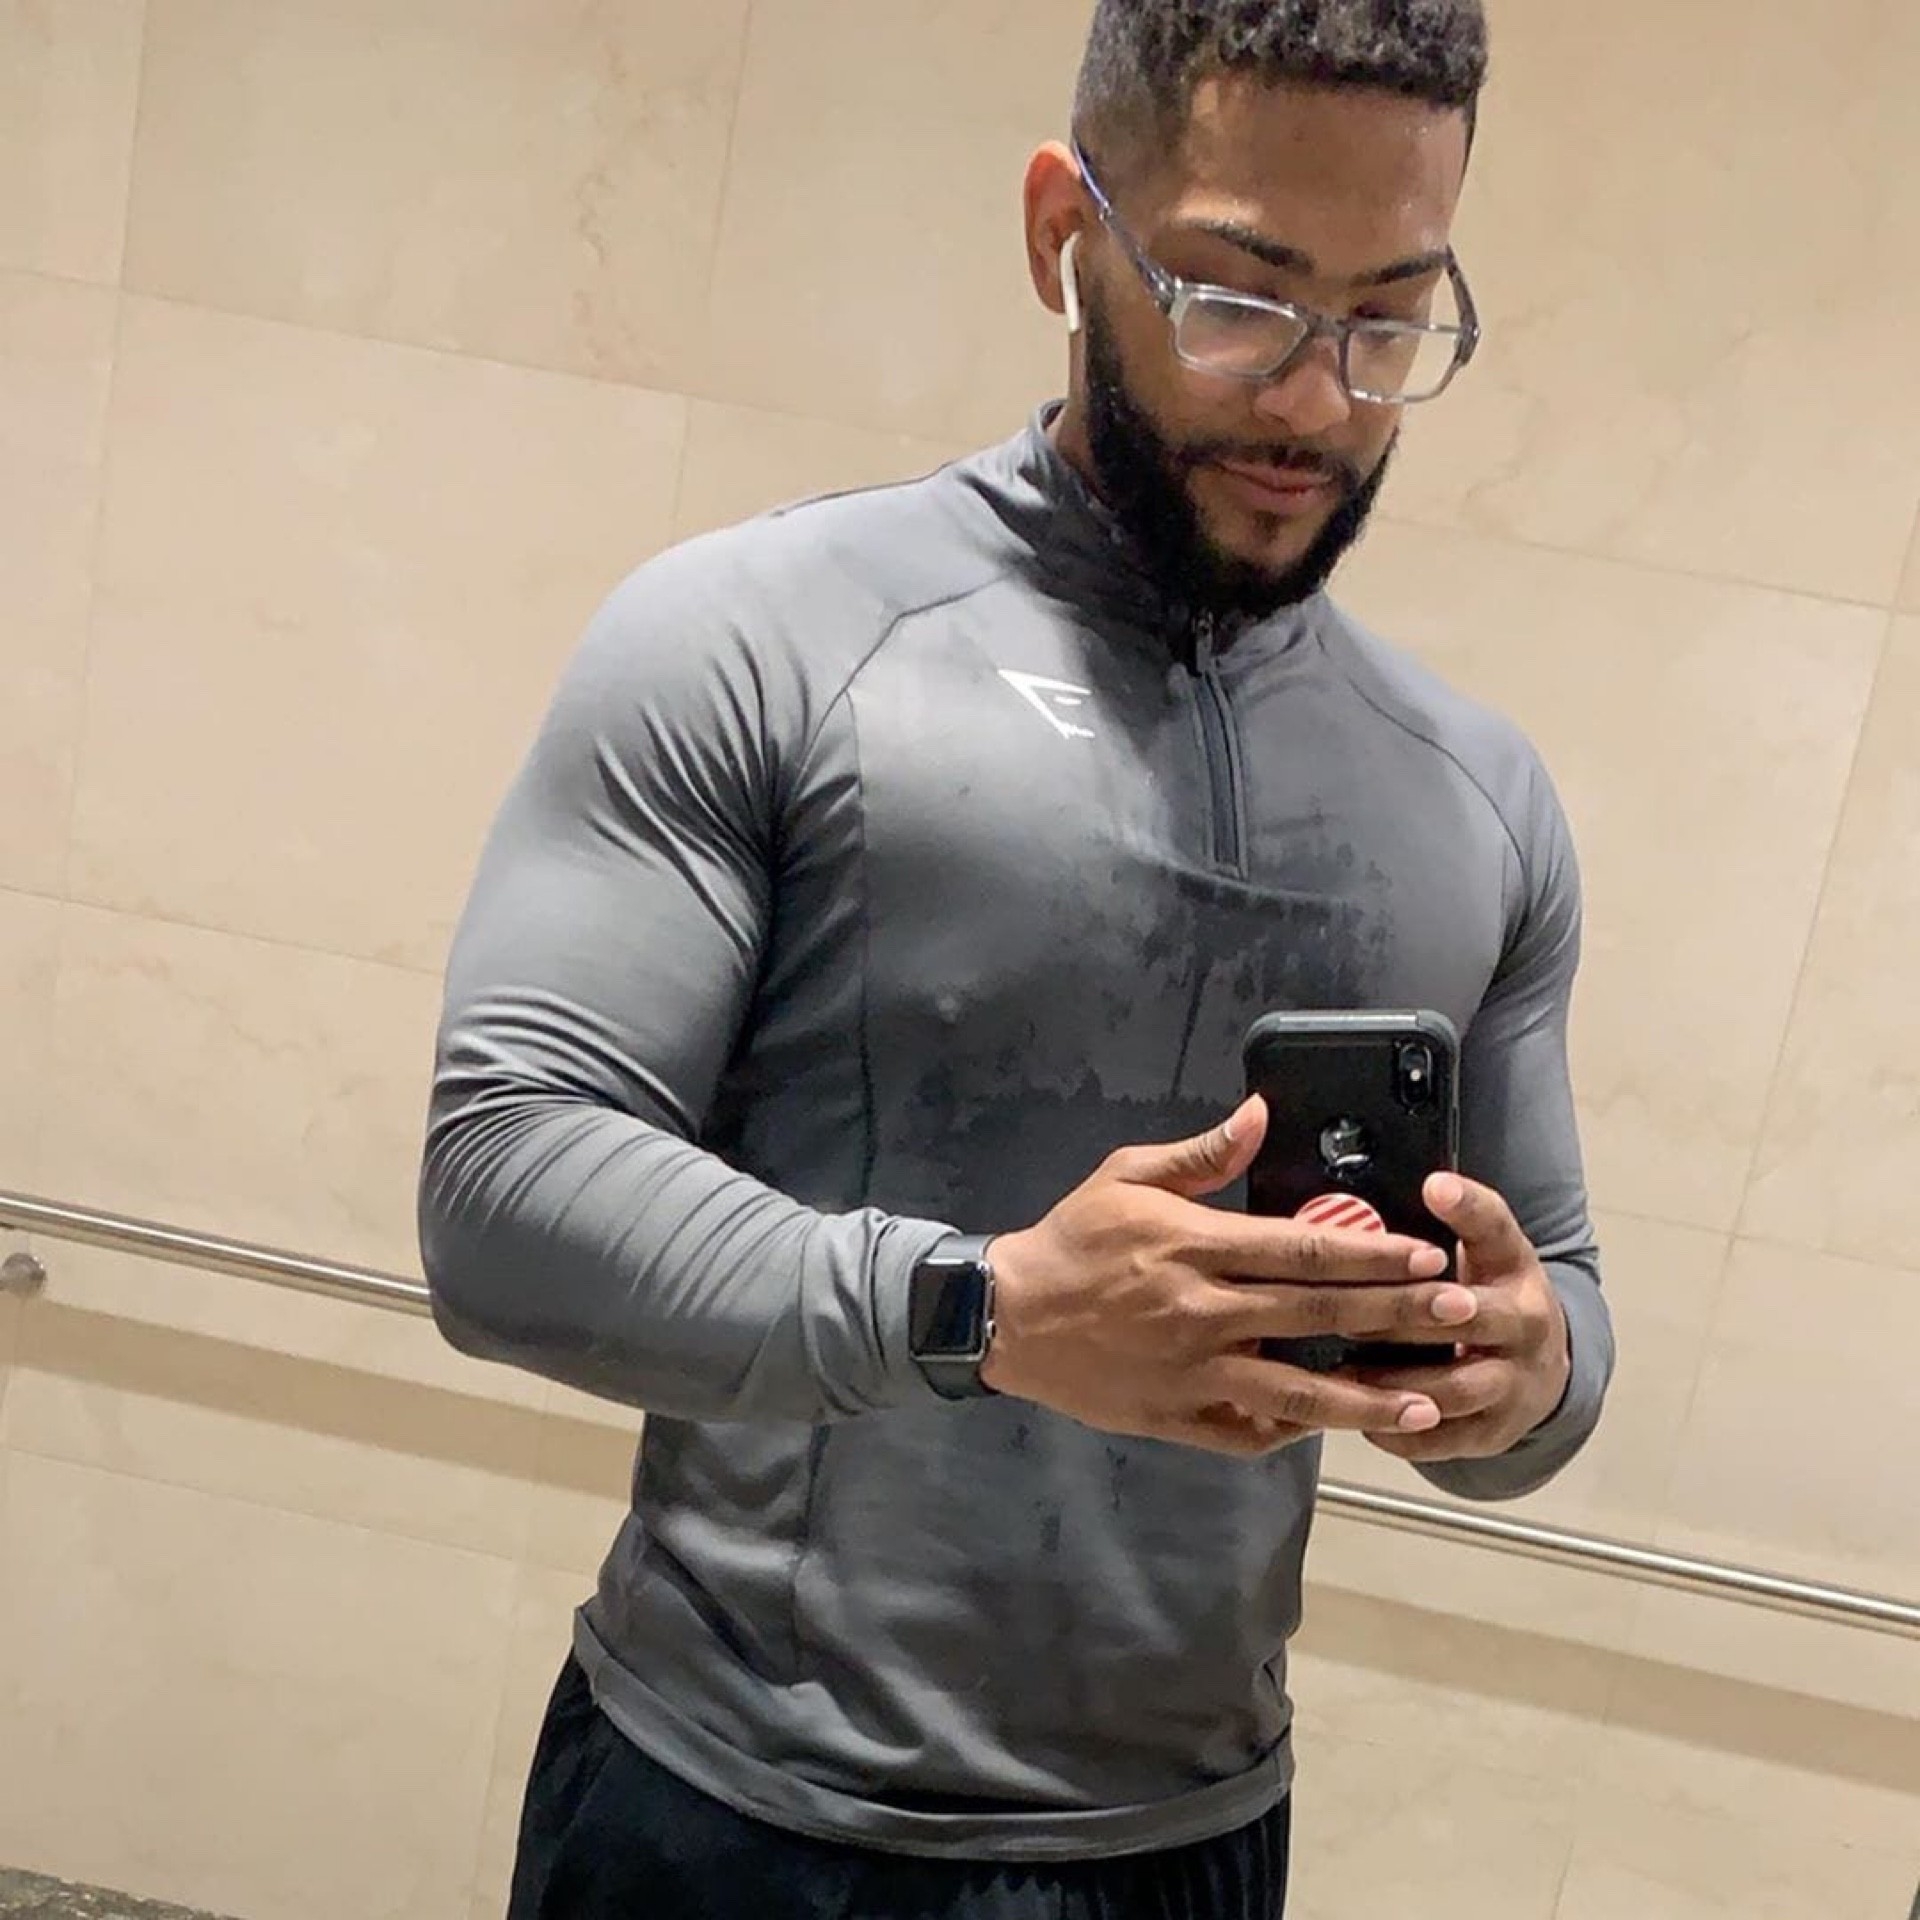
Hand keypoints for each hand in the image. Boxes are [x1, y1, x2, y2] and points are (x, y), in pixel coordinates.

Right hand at [981, 1098, 1475, 1458]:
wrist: (1007, 1315)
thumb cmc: (1072, 1238)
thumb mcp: (1126, 1175)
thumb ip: (1202, 1154)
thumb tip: (1262, 1114)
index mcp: (1195, 1246)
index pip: (1303, 1249)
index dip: (1372, 1251)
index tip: (1427, 1253)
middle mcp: (1203, 1312)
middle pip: (1318, 1314)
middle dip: (1396, 1314)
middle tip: (1459, 1313)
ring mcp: (1192, 1372)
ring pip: (1297, 1392)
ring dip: (1367, 1399)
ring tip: (1427, 1406)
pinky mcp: (1176, 1417)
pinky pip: (1248, 1432)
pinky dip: (1295, 1432)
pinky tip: (1337, 1429)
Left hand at [1360, 1173, 1570, 1463]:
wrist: (1539, 1367)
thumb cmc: (1487, 1293)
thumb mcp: (1483, 1247)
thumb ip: (1455, 1215)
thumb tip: (1419, 1180)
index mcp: (1514, 1264)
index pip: (1496, 1227)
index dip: (1466, 1207)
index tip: (1432, 1186)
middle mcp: (1524, 1322)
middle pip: (1467, 1315)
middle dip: (1405, 1315)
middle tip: (1346, 1313)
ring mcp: (1515, 1383)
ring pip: (1454, 1387)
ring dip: (1394, 1382)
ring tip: (1341, 1372)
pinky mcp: (1494, 1432)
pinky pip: (1443, 1440)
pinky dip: (1397, 1431)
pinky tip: (1355, 1415)